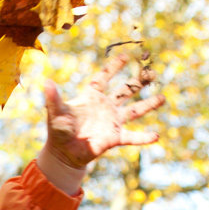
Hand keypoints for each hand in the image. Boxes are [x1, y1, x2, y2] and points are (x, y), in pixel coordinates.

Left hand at [38, 54, 164, 193]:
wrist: (63, 152)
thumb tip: (46, 82)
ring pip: (134, 111)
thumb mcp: (55, 113)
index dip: (113, 67)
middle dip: (138, 82)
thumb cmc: (58, 131)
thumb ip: (53, 98)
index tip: (125, 56)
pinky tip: (156, 135)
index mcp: (91, 97)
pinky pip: (132, 137)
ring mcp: (112, 122)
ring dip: (148, 105)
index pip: (104, 78)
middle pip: (125, 91)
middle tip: (151, 73)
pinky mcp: (114, 138)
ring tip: (162, 98)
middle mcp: (105, 107)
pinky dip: (143, 137)